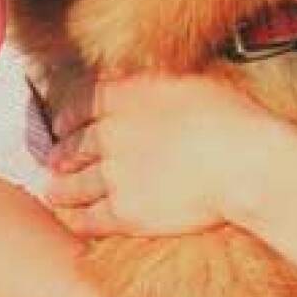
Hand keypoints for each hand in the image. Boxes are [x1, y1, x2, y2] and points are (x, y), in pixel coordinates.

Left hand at [44, 73, 296, 237]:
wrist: (244, 163)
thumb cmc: (231, 118)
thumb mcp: (188, 80)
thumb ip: (155, 82)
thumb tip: (145, 75)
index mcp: (124, 96)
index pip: (82, 104)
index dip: (68, 118)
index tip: (62, 125)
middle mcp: (110, 132)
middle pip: (74, 145)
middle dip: (61, 154)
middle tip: (53, 161)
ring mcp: (114, 174)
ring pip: (75, 184)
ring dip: (61, 189)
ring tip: (52, 192)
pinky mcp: (126, 211)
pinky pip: (91, 218)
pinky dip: (78, 220)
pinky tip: (73, 222)